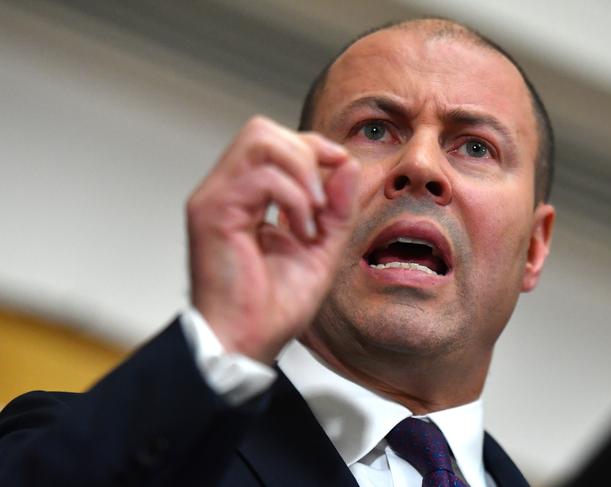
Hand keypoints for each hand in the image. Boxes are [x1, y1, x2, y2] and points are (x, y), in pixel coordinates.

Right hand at [187, 116, 359, 363]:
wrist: (246, 343)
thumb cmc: (273, 306)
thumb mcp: (321, 249)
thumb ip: (336, 208)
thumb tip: (347, 164)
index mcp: (245, 197)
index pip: (275, 141)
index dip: (313, 148)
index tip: (339, 172)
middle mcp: (225, 191)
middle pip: (262, 130)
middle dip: (305, 153)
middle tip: (321, 198)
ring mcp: (215, 198)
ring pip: (259, 139)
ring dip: (301, 171)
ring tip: (312, 214)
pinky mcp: (213, 212)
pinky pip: (263, 177)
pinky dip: (294, 198)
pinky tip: (301, 230)